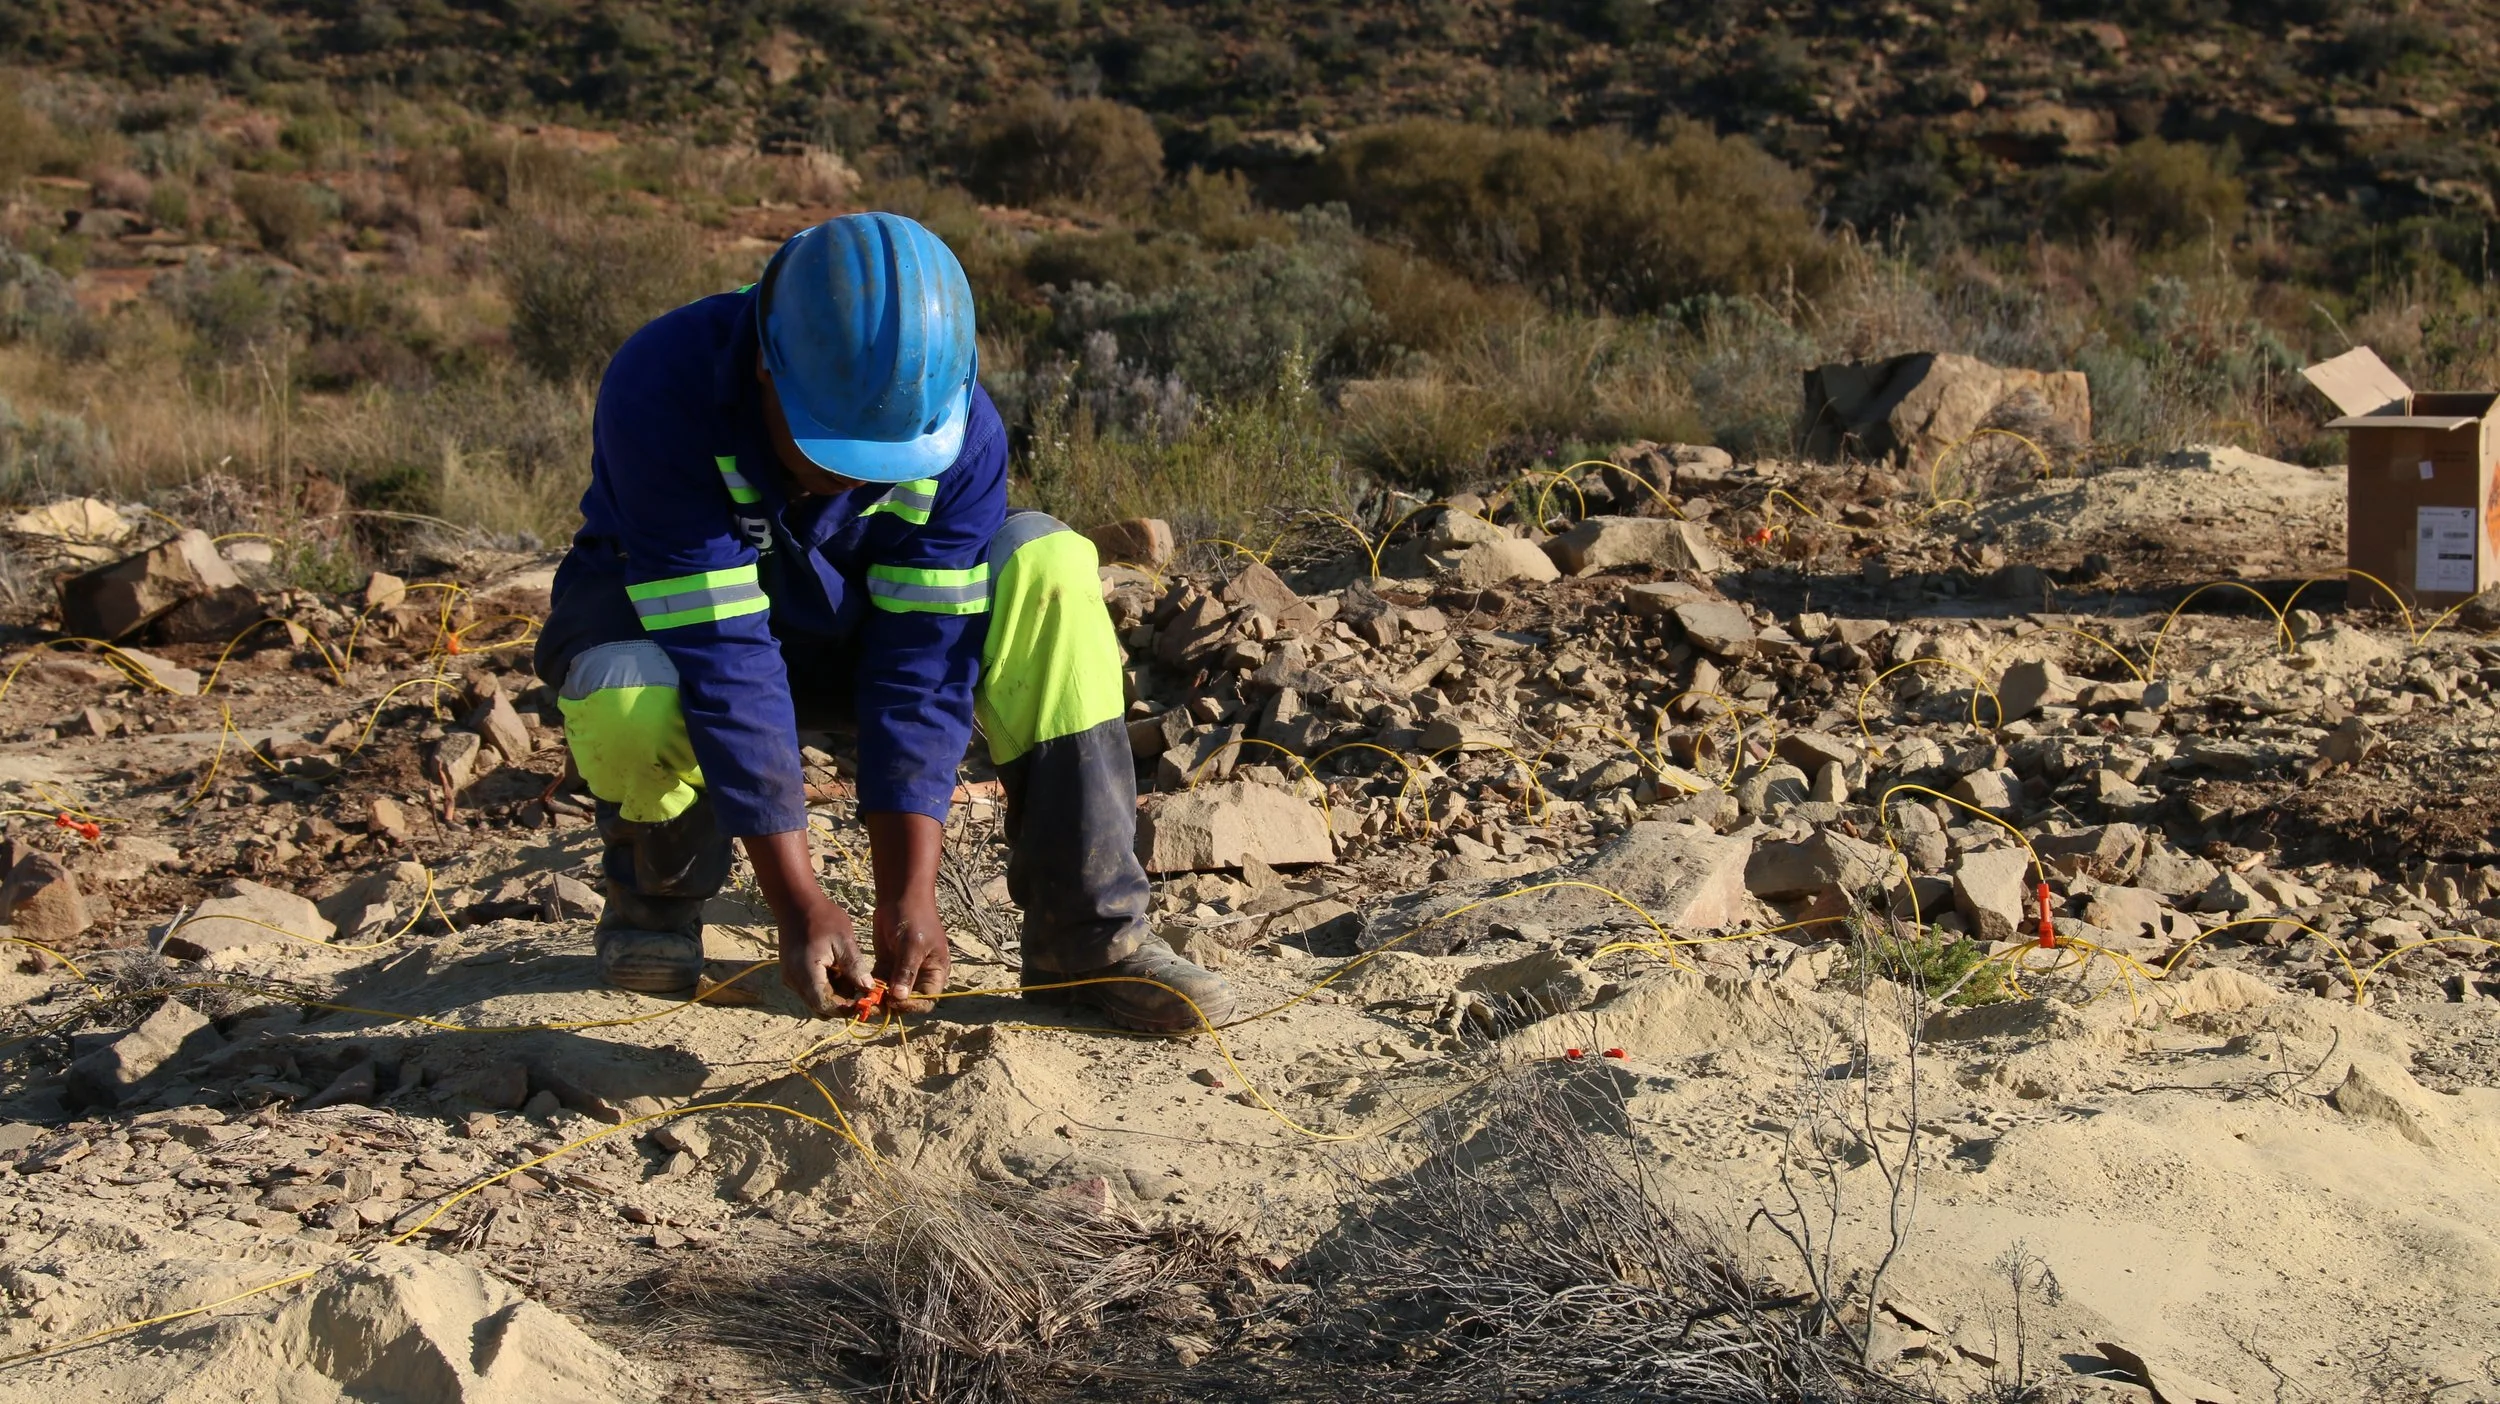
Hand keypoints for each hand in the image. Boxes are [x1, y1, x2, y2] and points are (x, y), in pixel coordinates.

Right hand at [743, 829, 870, 1017]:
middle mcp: (795, 980)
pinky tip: (840, 971)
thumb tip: (868, 989)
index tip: (866, 1003)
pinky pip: (811, 989)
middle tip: (864, 992)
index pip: (826, 1006)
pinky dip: (827, 986)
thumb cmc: (822, 917)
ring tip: (854, 977)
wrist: (795, 902)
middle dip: (843, 1003)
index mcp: (806, 973)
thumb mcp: (844, 939)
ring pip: (816, 999)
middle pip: (820, 1006)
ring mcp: (791, 978)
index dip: (846, 1009)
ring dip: (836, 995)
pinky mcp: (792, 973)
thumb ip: (854, 966)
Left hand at [864, 811, 950, 1014]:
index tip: (894, 1001)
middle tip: (872, 1007)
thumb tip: (899, 997)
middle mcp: (921, 975)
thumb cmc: (914, 917)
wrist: (900, 896)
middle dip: (891, 1005)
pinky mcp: (887, 965)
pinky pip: (880, 984)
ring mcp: (903, 971)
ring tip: (863, 1002)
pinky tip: (859, 991)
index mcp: (935, 972)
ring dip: (878, 1000)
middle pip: (908, 1001)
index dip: (912, 1006)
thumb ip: (906, 971)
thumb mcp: (912, 945)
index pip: (927, 1000)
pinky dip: (871, 988)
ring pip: (891, 994)